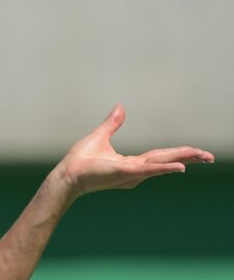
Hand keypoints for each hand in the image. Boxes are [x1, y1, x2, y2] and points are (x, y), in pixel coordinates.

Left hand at [52, 104, 213, 199]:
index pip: (161, 156)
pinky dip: (165, 168)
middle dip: (190, 158)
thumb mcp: (101, 136)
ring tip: (204, 157)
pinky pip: (149, 170)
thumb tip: (120, 106)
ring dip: (184, 160)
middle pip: (168, 161)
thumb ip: (113, 123)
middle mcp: (136, 169)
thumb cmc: (80, 160)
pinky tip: (180, 167)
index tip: (197, 152)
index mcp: (132, 162)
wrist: (68, 173)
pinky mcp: (125, 173)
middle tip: (211, 157)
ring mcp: (132, 173)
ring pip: (163, 164)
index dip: (179, 153)